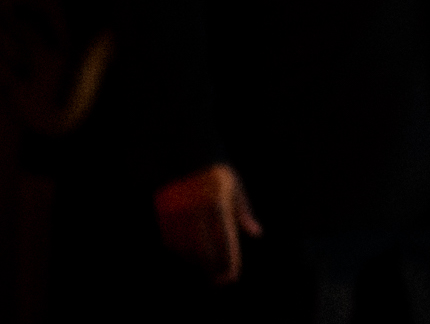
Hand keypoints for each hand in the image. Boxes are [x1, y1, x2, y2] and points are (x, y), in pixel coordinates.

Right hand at [154, 163, 261, 283]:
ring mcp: (177, 212)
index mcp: (217, 201)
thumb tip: (257, 233)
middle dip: (213, 268)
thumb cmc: (217, 175)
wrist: (186, 156)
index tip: (232, 277)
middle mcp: (195, 208)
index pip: (224, 239)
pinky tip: (191, 260)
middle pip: (204, 249)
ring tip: (208, 272)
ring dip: (197, 263)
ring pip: (186, 248)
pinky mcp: (163, 214)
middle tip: (220, 282)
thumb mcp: (235, 188)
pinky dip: (181, 254)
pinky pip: (171, 242)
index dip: (228, 261)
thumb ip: (243, 212)